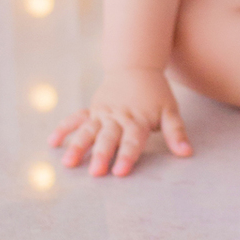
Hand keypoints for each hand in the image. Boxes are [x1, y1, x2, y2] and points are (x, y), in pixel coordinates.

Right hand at [49, 68, 191, 177]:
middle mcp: (118, 118)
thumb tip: (187, 153)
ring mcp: (102, 113)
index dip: (127, 156)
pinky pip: (76, 118)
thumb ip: (176, 133)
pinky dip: (64, 128)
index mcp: (137, 120)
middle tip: (95, 173)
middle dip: (102, 155)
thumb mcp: (170, 110)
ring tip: (68, 163)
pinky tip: (53, 142)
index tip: (120, 172)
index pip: (132, 141)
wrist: (136, 66)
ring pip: (88, 131)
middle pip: (108, 138)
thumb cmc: (156, 93)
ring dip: (78, 146)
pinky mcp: (92, 110)